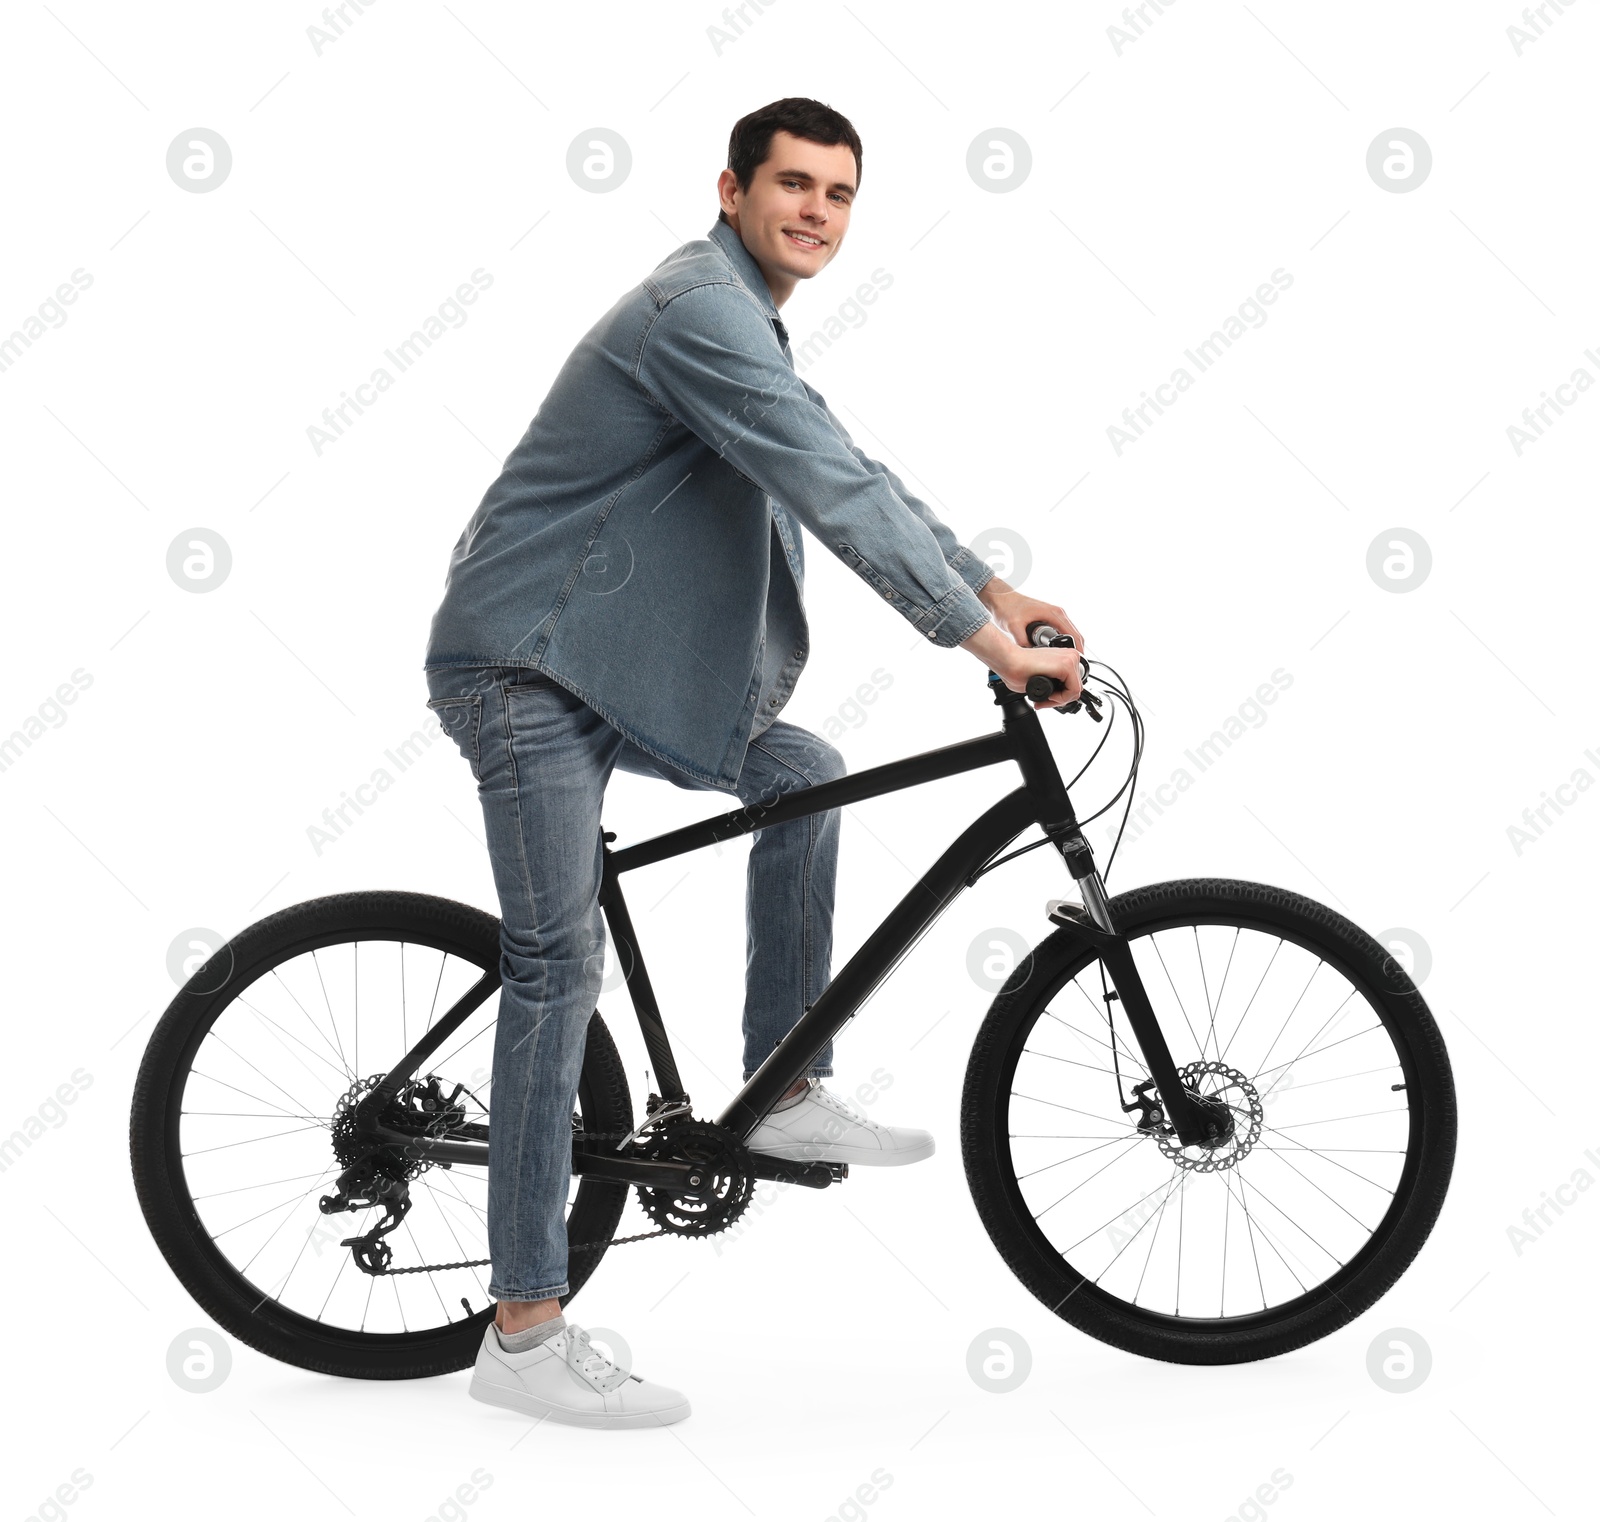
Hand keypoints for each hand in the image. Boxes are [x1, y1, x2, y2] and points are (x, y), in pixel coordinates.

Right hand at [960, 622, 1082, 707]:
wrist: (1008, 661)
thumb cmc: (1019, 669)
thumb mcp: (1044, 677)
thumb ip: (1054, 683)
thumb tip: (1060, 694)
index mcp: (1065, 657)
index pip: (1073, 683)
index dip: (1060, 697)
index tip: (1045, 700)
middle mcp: (1070, 656)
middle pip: (1075, 688)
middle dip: (1059, 700)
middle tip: (1042, 703)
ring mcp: (1070, 659)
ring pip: (1075, 691)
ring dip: (1058, 700)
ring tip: (1043, 700)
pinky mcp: (1066, 665)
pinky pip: (1073, 691)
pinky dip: (1060, 699)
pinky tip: (1047, 695)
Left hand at [978, 577, 1085, 654]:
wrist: (1001, 598)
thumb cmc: (1008, 607)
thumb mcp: (1014, 626)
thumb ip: (1022, 641)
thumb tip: (1030, 655)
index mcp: (1053, 613)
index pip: (1073, 634)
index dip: (1077, 649)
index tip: (1076, 664)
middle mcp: (1057, 613)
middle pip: (1075, 634)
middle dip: (1075, 650)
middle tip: (1072, 667)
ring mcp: (1054, 614)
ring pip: (1069, 633)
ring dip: (1070, 646)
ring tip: (1065, 662)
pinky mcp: (1050, 618)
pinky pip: (1062, 631)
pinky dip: (1063, 642)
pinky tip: (1057, 653)